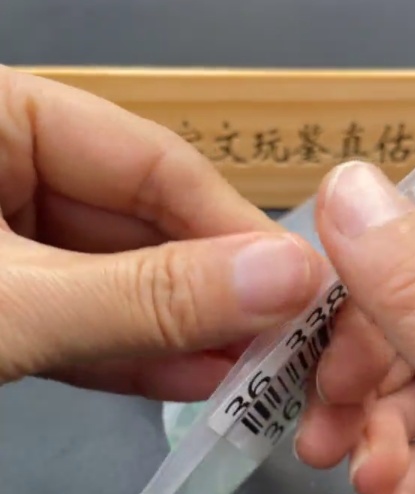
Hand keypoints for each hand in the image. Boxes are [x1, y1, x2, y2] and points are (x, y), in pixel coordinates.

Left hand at [0, 68, 322, 398]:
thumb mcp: (17, 303)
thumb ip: (145, 295)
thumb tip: (289, 279)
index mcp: (3, 114)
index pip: (152, 160)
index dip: (234, 231)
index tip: (304, 291)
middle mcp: (9, 163)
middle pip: (137, 222)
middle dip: (208, 295)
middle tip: (286, 347)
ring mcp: (1, 237)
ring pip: (110, 278)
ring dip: (177, 333)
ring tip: (250, 374)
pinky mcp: (1, 301)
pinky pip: (71, 318)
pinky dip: (125, 354)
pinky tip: (191, 380)